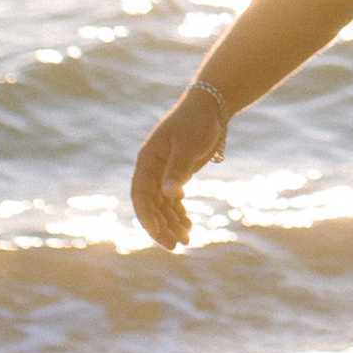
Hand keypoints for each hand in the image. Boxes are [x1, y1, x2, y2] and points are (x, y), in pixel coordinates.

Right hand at [130, 87, 226, 247]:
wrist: (211, 106)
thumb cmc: (197, 121)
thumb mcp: (189, 144)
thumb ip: (179, 168)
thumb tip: (169, 195)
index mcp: (147, 161)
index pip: (141, 194)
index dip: (147, 216)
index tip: (158, 233)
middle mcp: (152, 170)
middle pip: (151, 205)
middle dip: (161, 226)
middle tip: (176, 245)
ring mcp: (164, 173)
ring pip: (163, 206)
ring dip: (172, 223)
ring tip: (187, 239)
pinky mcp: (177, 175)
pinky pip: (173, 200)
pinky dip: (179, 213)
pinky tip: (189, 226)